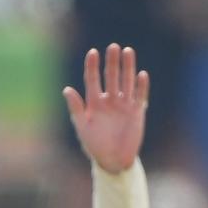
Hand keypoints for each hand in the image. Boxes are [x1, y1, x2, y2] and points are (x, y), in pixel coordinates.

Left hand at [64, 43, 149, 174]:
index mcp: (94, 101)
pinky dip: (141, 86)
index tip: (92, 52)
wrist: (113, 160)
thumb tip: (66, 89)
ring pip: (126, 81)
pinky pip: (140, 96)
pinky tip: (142, 74)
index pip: (92, 79)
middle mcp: (109, 99)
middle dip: (112, 62)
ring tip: (128, 51)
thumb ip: (76, 108)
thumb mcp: (82, 126)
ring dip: (127, 67)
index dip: (92, 66)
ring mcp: (124, 104)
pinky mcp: (137, 112)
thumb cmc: (94, 144)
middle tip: (113, 47)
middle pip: (111, 76)